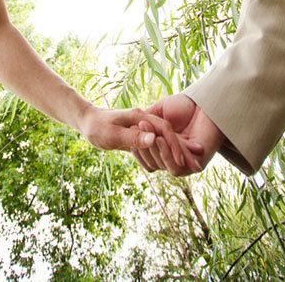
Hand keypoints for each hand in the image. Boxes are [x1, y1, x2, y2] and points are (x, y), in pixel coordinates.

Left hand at [78, 104, 202, 169]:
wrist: (88, 121)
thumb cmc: (97, 127)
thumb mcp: (113, 134)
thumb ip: (133, 137)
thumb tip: (154, 140)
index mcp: (141, 117)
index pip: (164, 131)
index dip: (175, 146)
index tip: (183, 161)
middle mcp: (145, 121)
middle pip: (169, 135)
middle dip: (182, 149)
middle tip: (197, 166)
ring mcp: (144, 127)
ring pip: (165, 140)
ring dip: (176, 152)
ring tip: (190, 165)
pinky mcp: (141, 134)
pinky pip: (157, 144)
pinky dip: (166, 152)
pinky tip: (173, 161)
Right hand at [132, 94, 225, 176]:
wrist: (204, 103)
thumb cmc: (183, 106)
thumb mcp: (159, 111)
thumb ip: (146, 121)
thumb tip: (131, 130)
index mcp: (164, 148)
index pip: (146, 156)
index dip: (137, 147)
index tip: (129, 131)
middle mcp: (173, 157)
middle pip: (153, 162)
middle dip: (144, 147)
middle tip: (138, 128)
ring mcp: (184, 162)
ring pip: (163, 166)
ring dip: (154, 150)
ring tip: (150, 134)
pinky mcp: (195, 165)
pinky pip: (176, 167)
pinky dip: (167, 155)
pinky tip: (161, 140)